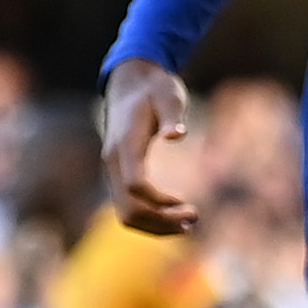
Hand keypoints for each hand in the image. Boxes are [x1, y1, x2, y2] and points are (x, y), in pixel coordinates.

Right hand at [102, 59, 198, 234]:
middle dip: (161, 221)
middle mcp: (113, 161)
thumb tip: (178, 135)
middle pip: (129, 209)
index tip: (186, 203)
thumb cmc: (154, 88)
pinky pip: (127, 207)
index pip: (136, 185)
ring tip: (187, 225)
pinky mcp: (118, 174)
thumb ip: (173, 114)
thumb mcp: (169, 94)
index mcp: (125, 144)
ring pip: (126, 214)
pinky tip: (173, 217)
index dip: (160, 200)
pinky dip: (149, 219)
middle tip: (194, 217)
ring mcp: (113, 170)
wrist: (130, 82)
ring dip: (155, 225)